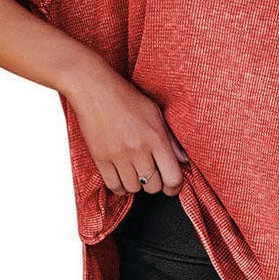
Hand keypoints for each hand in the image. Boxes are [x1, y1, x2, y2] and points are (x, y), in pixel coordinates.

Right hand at [65, 52, 188, 195]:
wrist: (95, 90)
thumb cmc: (126, 98)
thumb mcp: (156, 114)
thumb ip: (171, 140)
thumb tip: (183, 160)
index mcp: (156, 138)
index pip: (173, 177)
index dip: (174, 187)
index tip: (171, 187)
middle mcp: (139, 149)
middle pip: (153, 187)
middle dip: (154, 184)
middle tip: (151, 175)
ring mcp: (118, 156)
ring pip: (133, 189)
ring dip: (136, 185)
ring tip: (134, 173)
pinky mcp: (101, 159)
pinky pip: (113, 186)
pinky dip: (119, 186)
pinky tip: (121, 177)